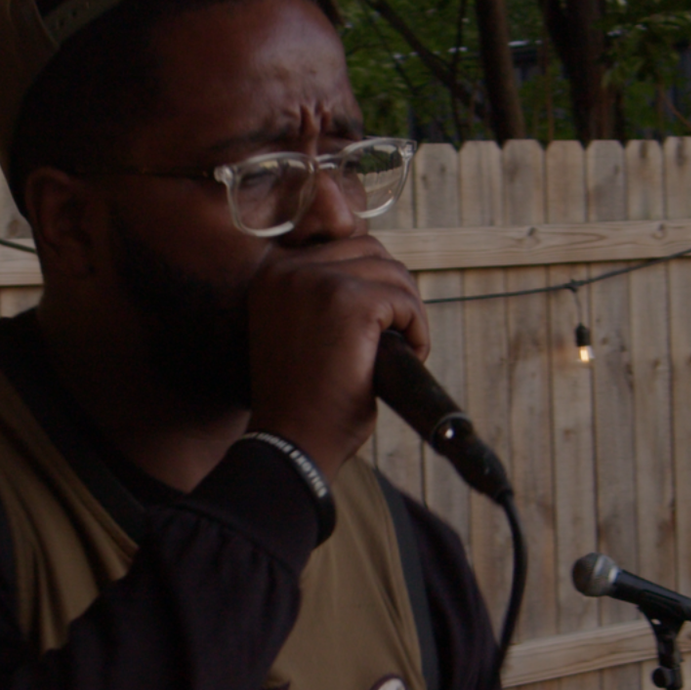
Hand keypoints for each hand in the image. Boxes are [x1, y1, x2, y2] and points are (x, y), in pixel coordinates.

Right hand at [242, 233, 427, 481]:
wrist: (292, 443)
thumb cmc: (301, 399)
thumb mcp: (299, 331)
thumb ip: (322, 295)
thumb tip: (377, 264)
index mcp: (273, 274)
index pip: (343, 246)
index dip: (371, 282)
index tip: (375, 322)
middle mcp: (289, 269)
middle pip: (371, 251)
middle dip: (393, 292)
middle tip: (394, 337)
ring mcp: (319, 282)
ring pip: (393, 273)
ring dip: (408, 311)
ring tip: (399, 350)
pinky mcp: (351, 303)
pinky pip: (405, 302)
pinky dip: (417, 331)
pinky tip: (408, 357)